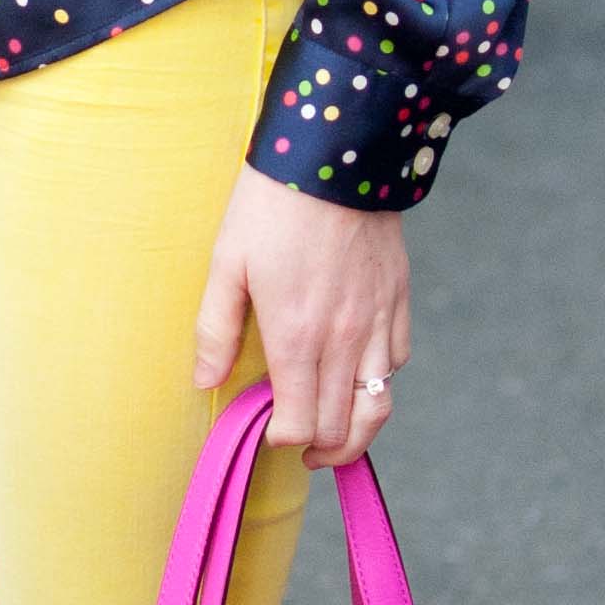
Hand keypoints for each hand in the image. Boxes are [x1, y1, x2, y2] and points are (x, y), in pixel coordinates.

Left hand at [193, 163, 410, 470]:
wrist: (336, 153)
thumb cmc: (271, 206)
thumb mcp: (227, 264)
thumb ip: (216, 330)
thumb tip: (207, 381)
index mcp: (296, 337)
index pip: (298, 425)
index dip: (281, 441)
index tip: (265, 433)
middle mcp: (342, 340)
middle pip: (341, 428)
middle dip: (319, 451)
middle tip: (299, 450)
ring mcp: (376, 322)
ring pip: (378, 406)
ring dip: (356, 431)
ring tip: (333, 435)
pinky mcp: (397, 299)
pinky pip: (395, 362)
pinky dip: (377, 382)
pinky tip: (355, 375)